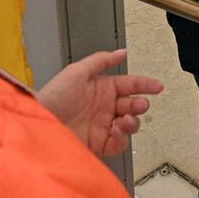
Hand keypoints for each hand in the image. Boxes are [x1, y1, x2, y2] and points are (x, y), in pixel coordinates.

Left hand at [35, 48, 162, 158]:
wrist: (41, 124)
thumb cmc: (53, 97)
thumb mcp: (77, 70)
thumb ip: (102, 60)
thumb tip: (121, 52)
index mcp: (101, 88)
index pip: (129, 85)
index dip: (145, 85)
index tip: (157, 86)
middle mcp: (103, 107)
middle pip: (132, 105)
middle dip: (139, 104)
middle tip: (138, 105)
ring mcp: (101, 126)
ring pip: (129, 124)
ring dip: (132, 121)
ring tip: (125, 120)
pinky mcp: (98, 144)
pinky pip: (119, 143)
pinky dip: (121, 138)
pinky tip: (115, 131)